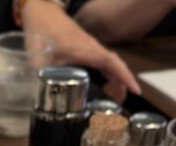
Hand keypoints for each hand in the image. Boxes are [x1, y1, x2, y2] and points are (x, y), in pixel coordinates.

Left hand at [21, 0, 140, 102]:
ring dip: (114, 80)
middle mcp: (91, 48)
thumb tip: (41, 98)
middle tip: (120, 103)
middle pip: (114, 66)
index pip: (112, 64)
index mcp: (87, 51)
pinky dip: (105, 74)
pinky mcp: (82, 48)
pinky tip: (101, 85)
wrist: (40, 10)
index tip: (135, 91)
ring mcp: (88, 47)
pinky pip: (100, 62)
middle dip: (121, 84)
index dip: (125, 78)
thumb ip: (42, 79)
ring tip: (112, 99)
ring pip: (107, 64)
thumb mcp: (40, 58)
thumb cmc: (42, 30)